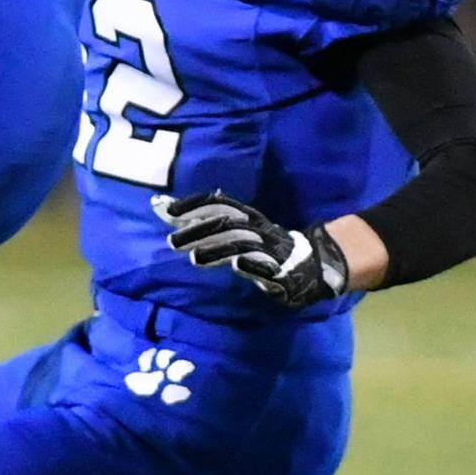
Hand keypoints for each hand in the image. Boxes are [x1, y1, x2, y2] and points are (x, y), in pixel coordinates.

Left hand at [153, 190, 349, 307]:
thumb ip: (211, 223)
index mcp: (247, 218)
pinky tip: (237, 266)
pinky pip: (265, 266)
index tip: (164, 208)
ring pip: (241, 245)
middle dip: (198, 230)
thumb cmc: (267, 248)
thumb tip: (172, 211)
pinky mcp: (278, 271)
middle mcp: (256, 230)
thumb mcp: (240, 231)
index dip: (192, 204)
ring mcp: (268, 249)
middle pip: (225, 224)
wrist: (311, 266)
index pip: (217, 204)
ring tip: (194, 258)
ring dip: (218, 250)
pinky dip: (251, 264)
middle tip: (171, 240)